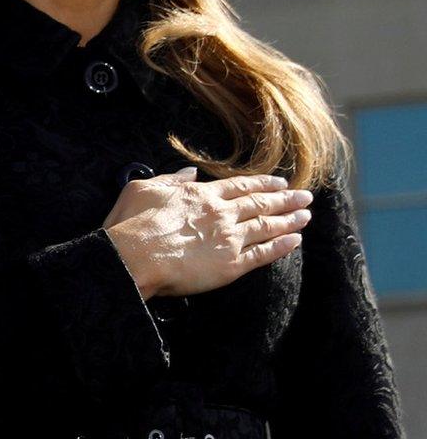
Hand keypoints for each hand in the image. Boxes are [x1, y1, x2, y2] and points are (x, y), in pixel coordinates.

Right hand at [101, 167, 312, 299]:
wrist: (133, 258)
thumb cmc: (132, 223)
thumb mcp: (143, 188)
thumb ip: (171, 179)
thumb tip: (191, 173)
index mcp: (201, 196)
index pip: (239, 186)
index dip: (262, 184)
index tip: (280, 182)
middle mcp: (221, 214)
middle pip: (260, 204)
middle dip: (285, 199)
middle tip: (306, 197)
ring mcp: (229, 239)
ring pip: (267, 227)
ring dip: (289, 220)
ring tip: (306, 216)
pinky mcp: (231, 265)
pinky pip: (263, 254)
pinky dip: (281, 247)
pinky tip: (296, 241)